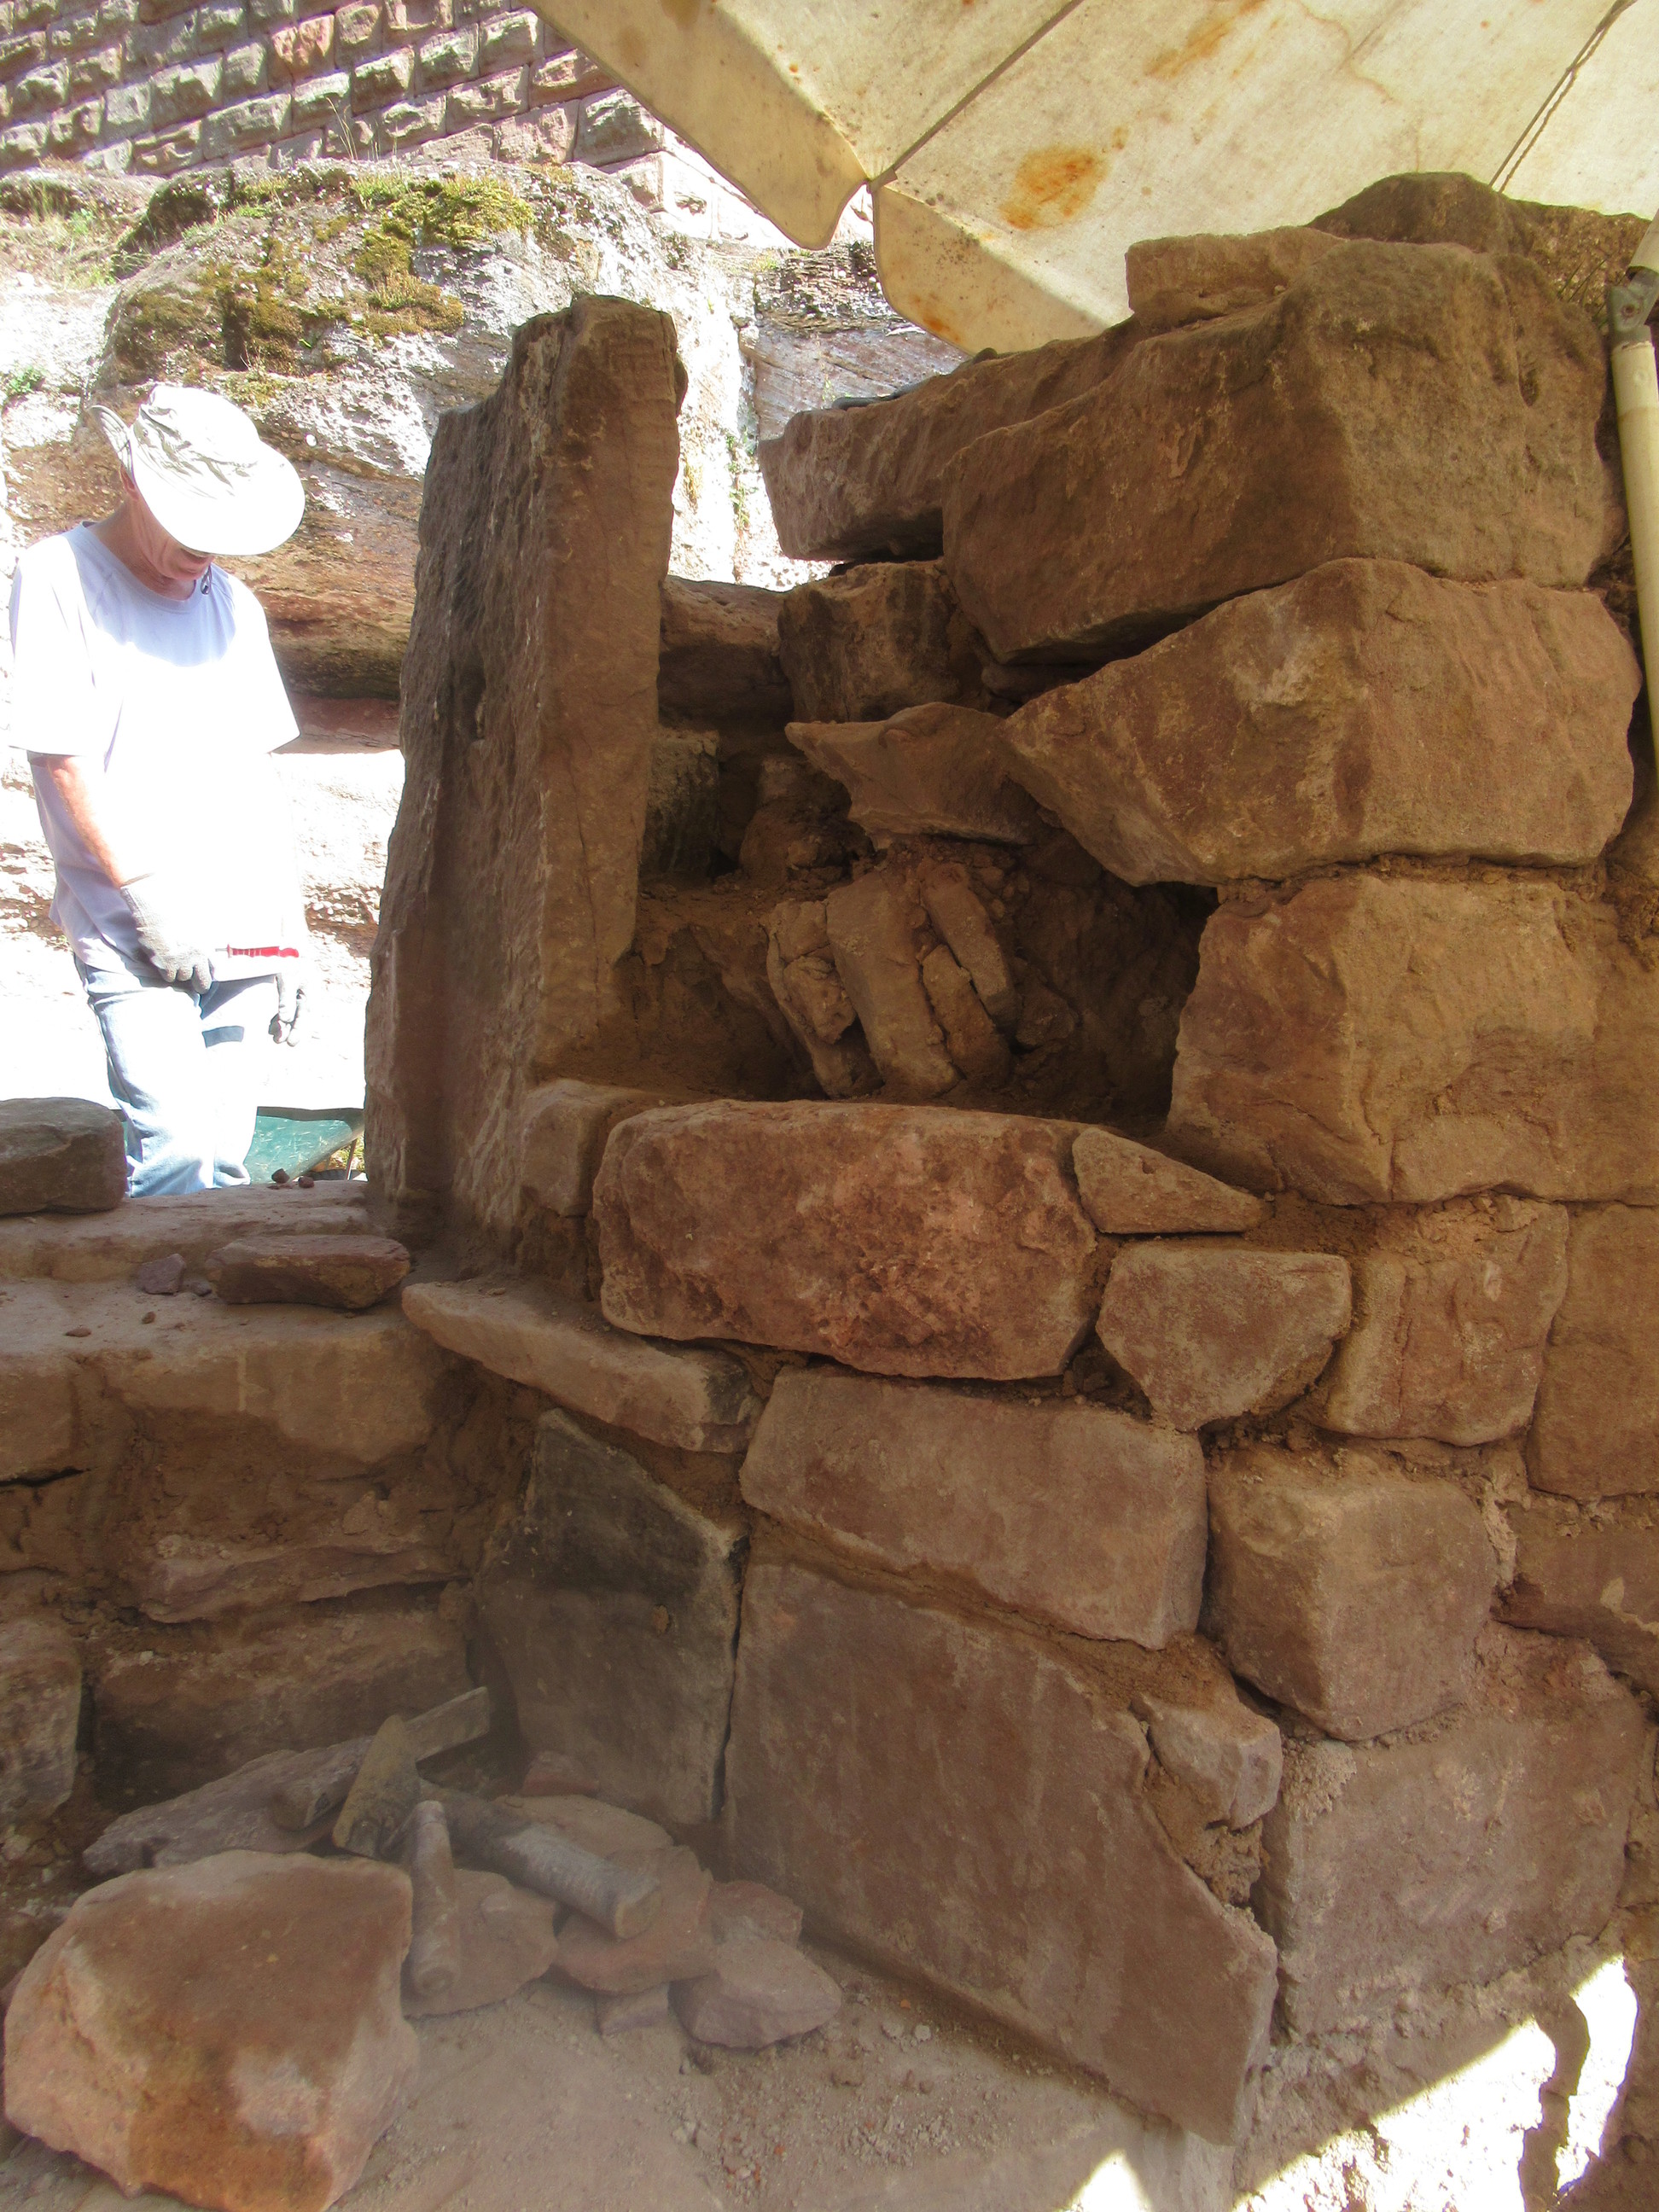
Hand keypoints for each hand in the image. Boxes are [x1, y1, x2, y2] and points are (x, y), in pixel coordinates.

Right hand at [120, 873, 213, 993]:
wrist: (156, 909)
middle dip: (199, 986)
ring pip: (182, 978)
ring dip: (178, 973)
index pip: (215, 970)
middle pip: (202, 983)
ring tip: (173, 961)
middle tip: (195, 986)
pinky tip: (162, 961)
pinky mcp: (165, 964)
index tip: (206, 976)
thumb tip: (214, 941)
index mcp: (206, 947)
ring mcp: (180, 962)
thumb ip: (206, 938)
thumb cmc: (176, 913)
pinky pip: (168, 977)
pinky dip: (165, 972)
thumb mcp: (199, 924)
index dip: (210, 975)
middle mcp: (196, 957)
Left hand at [271, 961, 307, 1044]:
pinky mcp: (290, 993)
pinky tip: (272, 1026)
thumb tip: (286, 1018)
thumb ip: (286, 998)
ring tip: (274, 1036)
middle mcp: (307, 996)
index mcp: (311, 993)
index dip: (299, 1031)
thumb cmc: (287, 961)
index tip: (291, 1043)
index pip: (307, 1017)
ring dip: (284, 1026)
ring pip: (293, 1015)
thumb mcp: (287, 979)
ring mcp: (299, 994)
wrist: (285, 947)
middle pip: (301, 1018)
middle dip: (291, 1031)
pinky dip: (280, 1018)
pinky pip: (287, 1009)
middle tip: (279, 1042)